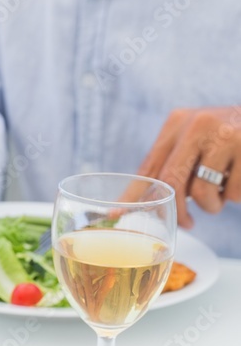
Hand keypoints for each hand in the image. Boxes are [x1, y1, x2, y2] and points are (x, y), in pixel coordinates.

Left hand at [139, 107, 240, 227]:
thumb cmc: (226, 139)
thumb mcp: (196, 139)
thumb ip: (173, 163)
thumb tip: (139, 203)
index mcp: (177, 122)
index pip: (150, 165)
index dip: (134, 194)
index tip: (117, 214)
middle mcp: (196, 125)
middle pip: (171, 181)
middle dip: (177, 210)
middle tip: (187, 223)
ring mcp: (223, 136)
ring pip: (202, 193)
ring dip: (212, 205)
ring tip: (223, 193)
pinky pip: (234, 194)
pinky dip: (236, 197)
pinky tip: (240, 179)